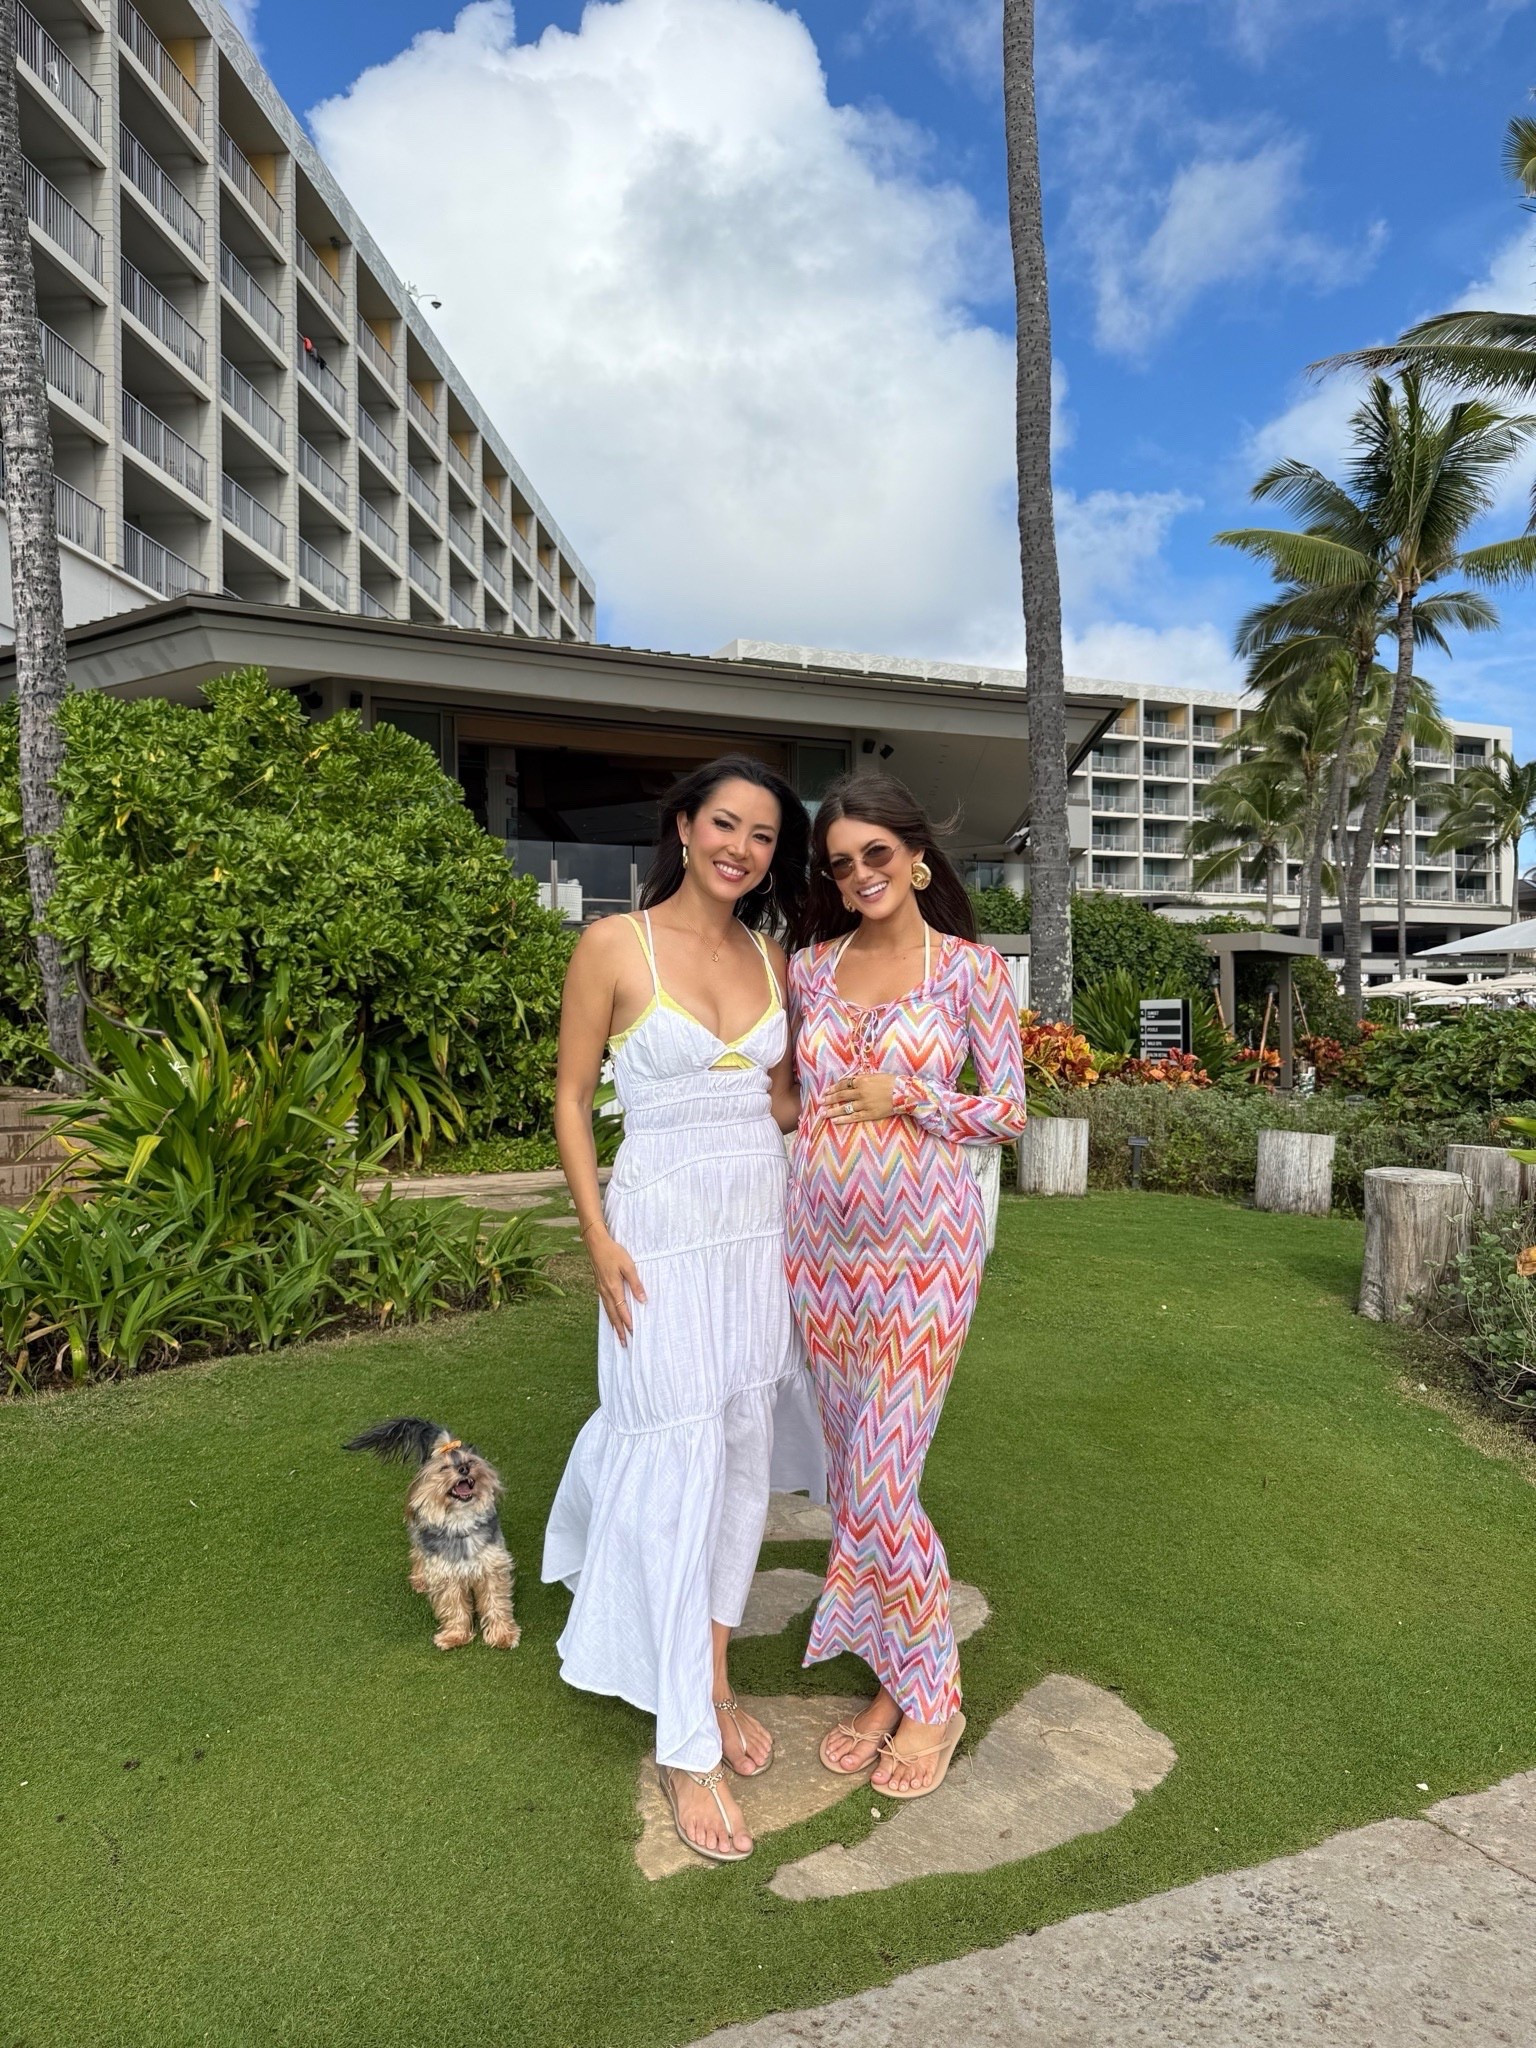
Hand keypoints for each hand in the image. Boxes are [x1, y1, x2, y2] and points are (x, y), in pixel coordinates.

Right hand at [584, 1227, 646, 1343]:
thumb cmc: (614, 1253)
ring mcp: (601, 1290)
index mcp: (614, 1288)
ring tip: (618, 1335)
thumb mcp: (629, 1266)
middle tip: (624, 1343)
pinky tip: (611, 1317)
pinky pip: (604, 1305)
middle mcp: (606, 1292)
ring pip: (608, 1311)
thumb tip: (643, 1300)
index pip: (622, 1310)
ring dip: (614, 1324)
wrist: (596, 1244)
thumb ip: (636, 1284)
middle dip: (619, 1329)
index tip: (633, 1333)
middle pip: (613, 1315)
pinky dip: (609, 1315)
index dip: (628, 1322)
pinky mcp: (599, 1286)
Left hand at [826, 1072, 899, 1122]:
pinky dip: (843, 1119)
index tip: (826, 1091)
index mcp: (862, 1080)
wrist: (905, 1093)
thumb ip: (863, 1078)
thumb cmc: (892, 1082)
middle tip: (820, 1102)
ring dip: (832, 1111)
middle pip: (841, 1096)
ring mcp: (865, 1104)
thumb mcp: (876, 1075)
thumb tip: (851, 1081)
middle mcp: (861, 1092)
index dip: (833, 1088)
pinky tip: (835, 1121)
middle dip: (829, 1099)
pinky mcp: (870, 1114)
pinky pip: (853, 1117)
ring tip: (823, 1114)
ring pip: (844, 1108)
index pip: (843, 1084)